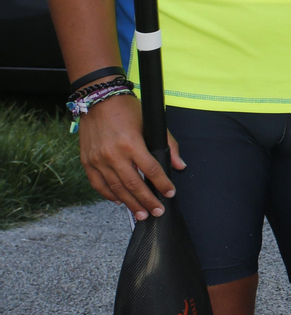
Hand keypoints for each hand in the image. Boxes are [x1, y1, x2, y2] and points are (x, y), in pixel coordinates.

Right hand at [78, 93, 184, 219]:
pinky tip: (119, 202)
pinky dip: (108, 195)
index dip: (162, 184)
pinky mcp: (87, 161)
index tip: (170, 194)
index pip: (151, 170)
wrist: (98, 100)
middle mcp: (113, 154)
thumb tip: (178, 165)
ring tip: (141, 214)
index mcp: (131, 144)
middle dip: (147, 201)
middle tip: (157, 212)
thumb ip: (167, 145)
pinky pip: (98, 184)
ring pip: (116, 188)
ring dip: (130, 204)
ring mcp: (98, 160)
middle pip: (133, 185)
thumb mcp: (151, 123)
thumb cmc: (127, 109)